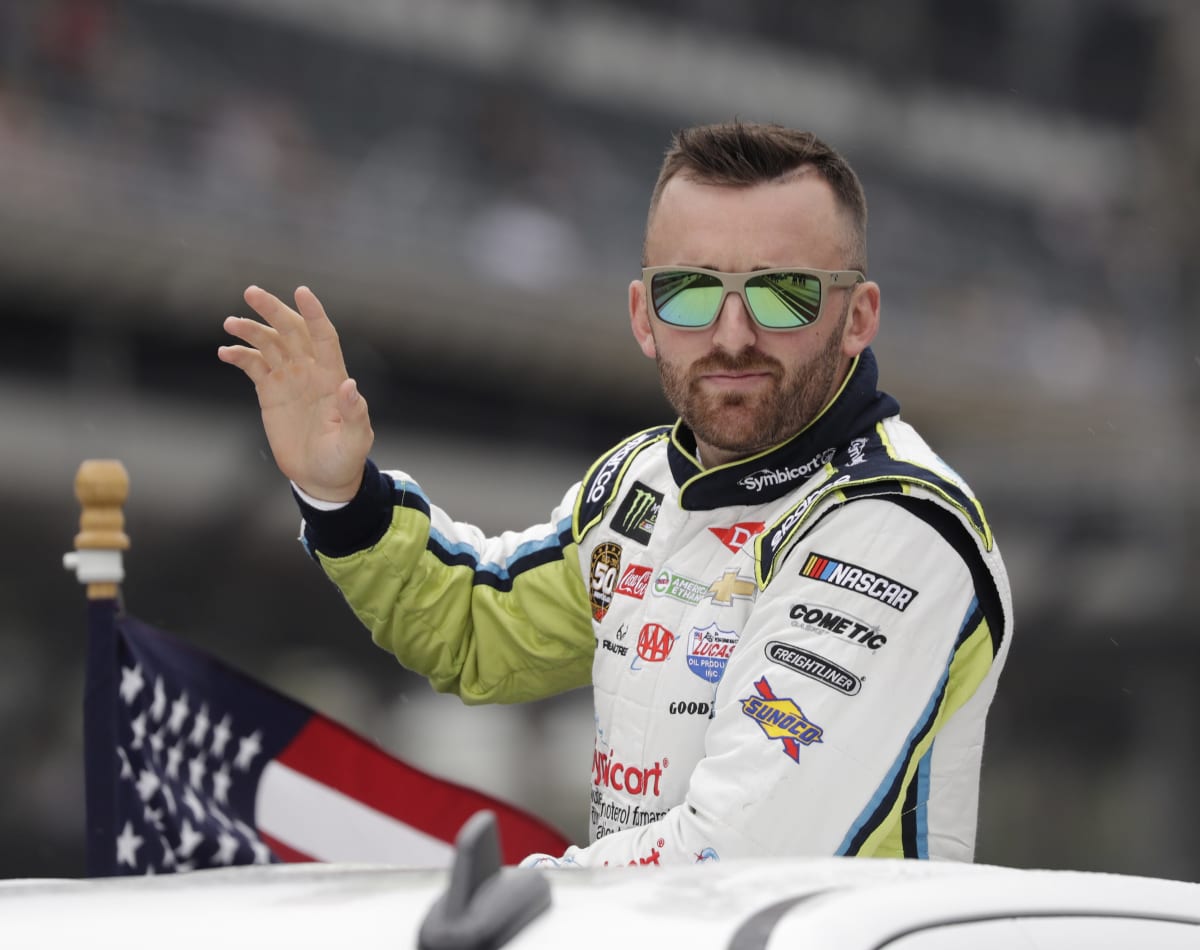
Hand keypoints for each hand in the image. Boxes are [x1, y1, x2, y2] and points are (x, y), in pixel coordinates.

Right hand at [218, 285, 373, 501]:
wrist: (321, 477)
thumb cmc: (344, 459)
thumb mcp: (355, 440)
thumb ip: (354, 414)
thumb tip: (349, 386)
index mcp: (333, 377)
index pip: (324, 337)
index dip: (314, 314)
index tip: (301, 291)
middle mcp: (311, 371)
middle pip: (291, 331)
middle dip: (273, 310)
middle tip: (251, 292)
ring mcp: (289, 379)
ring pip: (269, 344)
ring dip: (250, 330)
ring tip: (230, 323)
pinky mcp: (270, 392)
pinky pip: (253, 366)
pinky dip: (239, 355)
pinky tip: (225, 351)